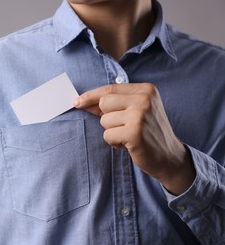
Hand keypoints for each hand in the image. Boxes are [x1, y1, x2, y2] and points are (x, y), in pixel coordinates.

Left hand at [73, 83, 194, 194]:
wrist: (170, 157)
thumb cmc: (148, 132)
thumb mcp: (136, 111)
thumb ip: (113, 104)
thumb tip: (82, 101)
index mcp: (146, 89)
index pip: (109, 89)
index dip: (90, 96)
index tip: (76, 102)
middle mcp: (144, 99)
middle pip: (104, 102)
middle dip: (107, 117)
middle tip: (123, 126)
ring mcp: (140, 115)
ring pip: (104, 120)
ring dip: (112, 131)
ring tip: (129, 135)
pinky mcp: (134, 133)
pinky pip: (107, 135)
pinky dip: (114, 142)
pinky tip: (129, 144)